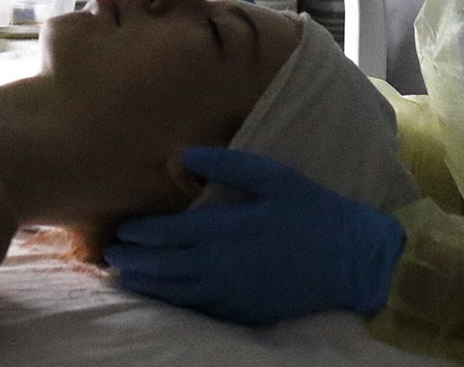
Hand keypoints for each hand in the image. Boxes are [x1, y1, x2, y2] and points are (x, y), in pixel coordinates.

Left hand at [104, 147, 405, 324]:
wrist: (353, 259)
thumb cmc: (312, 210)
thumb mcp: (272, 175)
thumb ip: (225, 164)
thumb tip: (182, 154)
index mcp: (225, 228)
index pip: (169, 233)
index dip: (142, 234)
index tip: (122, 231)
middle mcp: (221, 263)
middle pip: (165, 265)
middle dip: (134, 260)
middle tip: (110, 256)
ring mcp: (232, 291)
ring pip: (177, 291)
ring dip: (148, 284)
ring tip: (125, 277)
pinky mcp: (245, 309)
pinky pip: (200, 308)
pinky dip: (175, 303)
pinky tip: (165, 298)